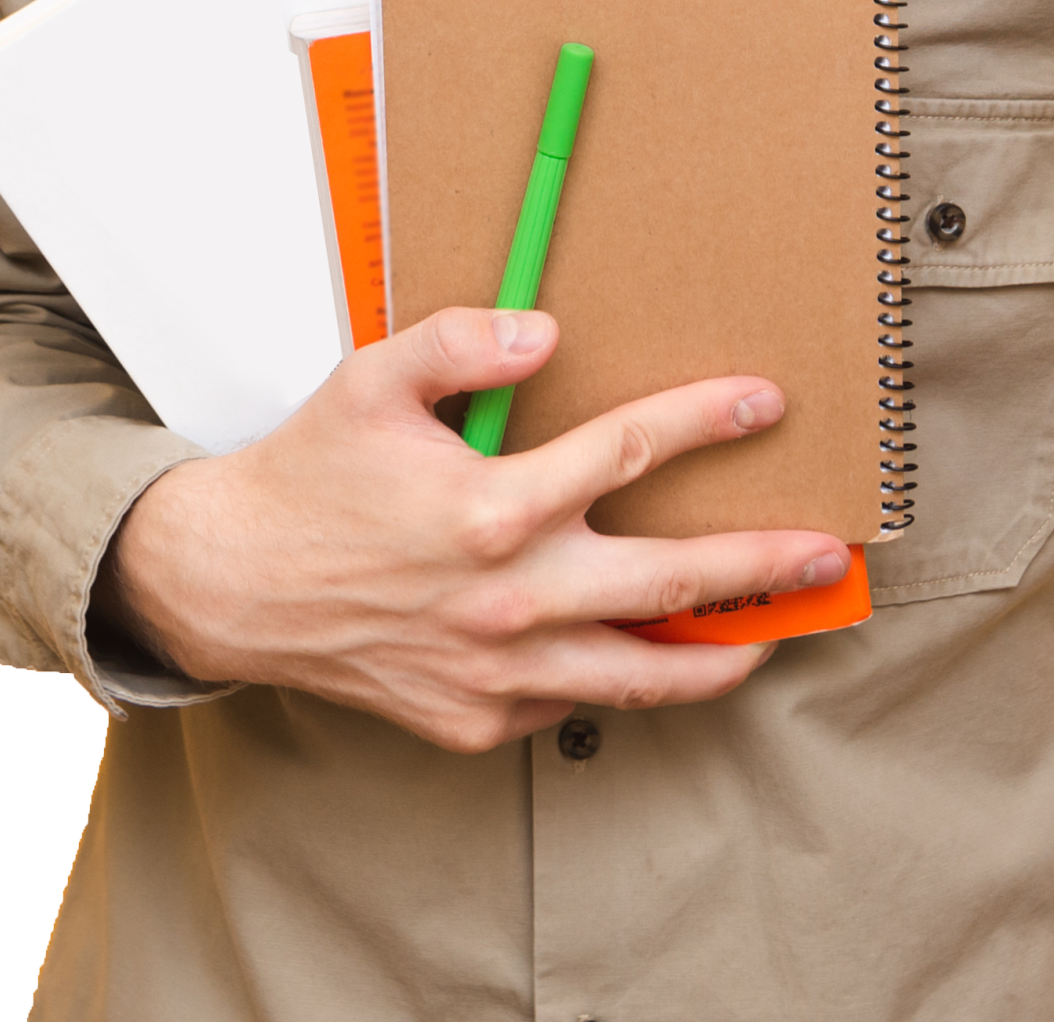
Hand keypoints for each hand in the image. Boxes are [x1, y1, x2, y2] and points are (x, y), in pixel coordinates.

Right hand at [92, 308, 851, 753]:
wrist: (232, 588)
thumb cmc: (310, 478)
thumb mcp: (374, 379)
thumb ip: (462, 341)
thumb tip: (545, 333)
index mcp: (492, 507)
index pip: (626, 451)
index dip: (703, 421)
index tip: (761, 404)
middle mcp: (508, 597)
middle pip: (667, 582)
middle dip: (758, 567)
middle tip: (821, 555)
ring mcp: (495, 671)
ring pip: (637, 675)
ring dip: (717, 656)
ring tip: (774, 637)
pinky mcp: (474, 720)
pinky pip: (568, 704)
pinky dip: (619, 684)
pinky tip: (653, 660)